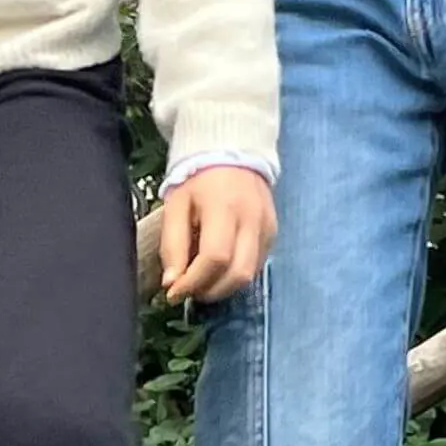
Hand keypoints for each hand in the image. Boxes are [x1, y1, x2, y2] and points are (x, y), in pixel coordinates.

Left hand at [158, 166, 275, 302]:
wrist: (232, 152)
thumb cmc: (198, 180)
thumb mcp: (175, 205)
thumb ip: (172, 245)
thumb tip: (172, 283)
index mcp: (224, 207)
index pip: (215, 258)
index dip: (194, 282)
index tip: (174, 293)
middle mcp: (252, 219)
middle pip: (238, 273)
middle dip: (210, 291)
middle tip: (189, 291)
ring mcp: (267, 227)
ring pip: (250, 275)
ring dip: (223, 287)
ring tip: (202, 281)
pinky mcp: (273, 232)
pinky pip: (256, 265)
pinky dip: (235, 275)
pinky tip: (219, 268)